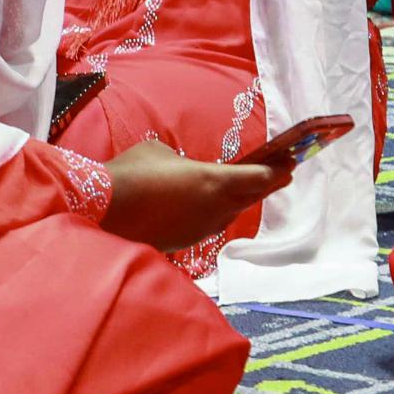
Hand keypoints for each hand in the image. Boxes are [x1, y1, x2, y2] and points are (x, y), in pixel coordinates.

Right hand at [103, 140, 293, 254]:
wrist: (103, 210)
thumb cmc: (132, 173)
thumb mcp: (160, 153)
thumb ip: (183, 163)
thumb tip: (185, 171)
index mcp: (214, 181)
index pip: (258, 177)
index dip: (277, 170)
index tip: (291, 164)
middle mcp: (215, 208)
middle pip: (251, 197)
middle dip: (268, 184)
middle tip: (283, 174)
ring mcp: (201, 228)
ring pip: (230, 212)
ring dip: (242, 200)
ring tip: (249, 188)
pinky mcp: (186, 240)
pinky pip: (210, 223)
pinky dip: (216, 212)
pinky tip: (210, 206)